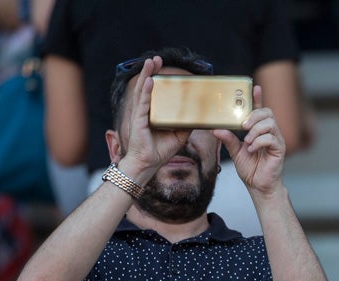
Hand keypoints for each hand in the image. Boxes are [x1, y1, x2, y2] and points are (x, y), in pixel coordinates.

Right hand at [120, 56, 192, 177]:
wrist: (148, 164)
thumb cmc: (159, 152)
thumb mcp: (179, 136)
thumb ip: (186, 125)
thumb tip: (199, 116)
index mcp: (153, 114)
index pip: (155, 93)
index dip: (157, 79)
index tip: (163, 67)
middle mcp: (145, 111)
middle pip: (147, 87)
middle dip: (151, 71)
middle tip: (156, 58)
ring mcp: (141, 115)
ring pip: (143, 90)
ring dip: (146, 75)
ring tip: (151, 62)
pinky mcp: (139, 121)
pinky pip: (143, 103)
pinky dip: (146, 92)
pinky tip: (149, 81)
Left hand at [213, 86, 285, 196]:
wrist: (259, 186)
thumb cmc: (251, 169)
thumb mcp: (235, 152)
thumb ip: (228, 139)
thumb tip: (216, 129)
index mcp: (260, 131)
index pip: (260, 110)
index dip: (258, 97)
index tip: (254, 87)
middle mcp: (270, 133)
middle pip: (267, 112)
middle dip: (254, 115)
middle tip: (242, 126)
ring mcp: (276, 140)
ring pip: (270, 123)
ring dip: (256, 130)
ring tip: (247, 141)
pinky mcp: (279, 149)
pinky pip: (270, 138)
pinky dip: (258, 142)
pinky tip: (252, 149)